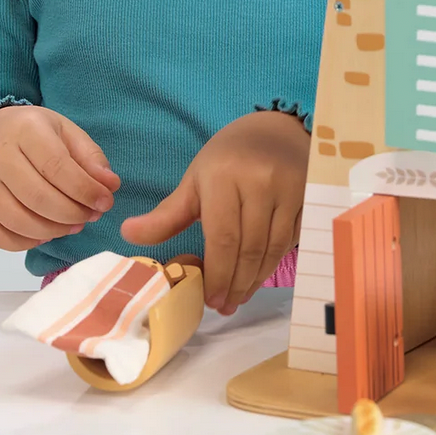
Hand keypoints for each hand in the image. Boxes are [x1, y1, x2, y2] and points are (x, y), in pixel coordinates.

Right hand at [0, 105, 120, 250]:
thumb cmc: (36, 133)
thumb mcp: (67, 132)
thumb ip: (91, 158)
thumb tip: (109, 186)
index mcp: (25, 130)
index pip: (57, 167)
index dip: (85, 190)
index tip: (105, 201)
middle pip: (38, 198)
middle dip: (72, 213)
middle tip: (91, 216)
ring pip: (18, 220)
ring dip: (53, 231)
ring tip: (73, 225)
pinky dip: (25, 243)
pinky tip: (45, 235)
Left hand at [120, 110, 308, 314]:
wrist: (275, 129)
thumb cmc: (229, 157)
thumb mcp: (195, 180)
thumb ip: (166, 214)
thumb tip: (127, 234)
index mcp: (225, 177)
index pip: (223, 237)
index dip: (218, 274)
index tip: (210, 300)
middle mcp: (260, 182)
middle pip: (249, 248)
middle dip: (236, 284)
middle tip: (225, 306)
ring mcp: (289, 189)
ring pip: (272, 248)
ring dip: (256, 279)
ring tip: (240, 297)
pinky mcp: (308, 197)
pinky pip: (291, 240)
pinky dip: (274, 263)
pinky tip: (259, 275)